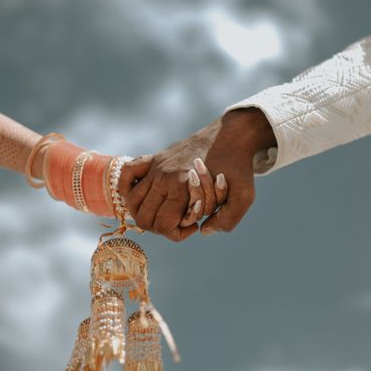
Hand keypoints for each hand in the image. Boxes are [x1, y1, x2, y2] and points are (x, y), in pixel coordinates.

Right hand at [119, 108, 274, 240]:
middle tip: (178, 222)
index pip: (164, 225)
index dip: (177, 234)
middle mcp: (164, 176)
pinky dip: (126, 188)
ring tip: (163, 213)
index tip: (194, 226)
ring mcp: (157, 166)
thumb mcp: (244, 197)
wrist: (233, 135)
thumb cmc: (239, 167)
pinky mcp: (156, 157)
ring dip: (143, 214)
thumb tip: (203, 231)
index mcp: (183, 187)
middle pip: (144, 218)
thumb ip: (227, 221)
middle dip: (161, 228)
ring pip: (132, 201)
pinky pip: (127, 172)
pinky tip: (141, 196)